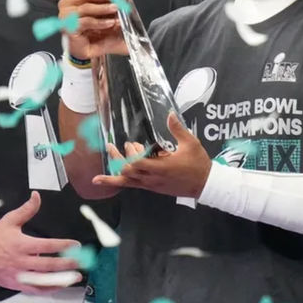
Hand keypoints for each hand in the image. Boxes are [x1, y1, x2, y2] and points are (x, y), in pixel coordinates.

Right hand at [0, 191, 81, 293]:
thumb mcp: (9, 220)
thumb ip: (26, 210)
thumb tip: (37, 195)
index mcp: (21, 245)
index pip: (46, 246)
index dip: (63, 245)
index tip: (76, 245)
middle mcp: (21, 262)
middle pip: (47, 265)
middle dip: (66, 264)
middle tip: (83, 262)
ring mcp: (18, 275)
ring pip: (42, 280)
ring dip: (60, 280)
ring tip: (75, 277)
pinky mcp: (15, 285)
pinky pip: (34, 290)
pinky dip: (48, 289)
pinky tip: (60, 286)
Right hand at [58, 0, 140, 58]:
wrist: (93, 49)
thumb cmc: (101, 28)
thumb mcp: (114, 9)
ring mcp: (66, 13)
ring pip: (86, 6)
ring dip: (104, 7)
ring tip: (117, 8)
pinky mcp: (69, 27)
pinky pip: (86, 22)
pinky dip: (100, 22)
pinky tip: (111, 23)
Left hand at [92, 113, 211, 197]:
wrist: (205, 184)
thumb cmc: (198, 164)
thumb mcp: (190, 143)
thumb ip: (177, 129)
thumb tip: (169, 114)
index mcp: (161, 167)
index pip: (137, 163)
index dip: (130, 154)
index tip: (130, 143)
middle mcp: (153, 178)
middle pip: (127, 172)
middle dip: (117, 159)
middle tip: (110, 147)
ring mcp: (152, 185)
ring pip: (128, 183)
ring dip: (113, 178)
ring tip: (97, 179)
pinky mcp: (154, 188)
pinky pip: (134, 186)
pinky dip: (122, 183)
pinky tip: (113, 181)